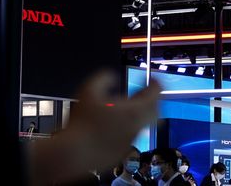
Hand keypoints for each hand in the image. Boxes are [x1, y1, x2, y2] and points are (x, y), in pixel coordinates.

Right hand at [30, 71, 160, 185]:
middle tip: (143, 96)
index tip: (153, 80)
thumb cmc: (81, 122)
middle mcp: (137, 126)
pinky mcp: (121, 152)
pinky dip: (127, 130)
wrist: (73, 153)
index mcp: (134, 110)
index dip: (156, 84)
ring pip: (143, 126)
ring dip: (139, 116)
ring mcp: (130, 141)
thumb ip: (104, 78)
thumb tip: (112, 76)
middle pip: (156, 111)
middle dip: (153, 101)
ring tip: (127, 111)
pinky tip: (114, 128)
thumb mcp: (89, 90)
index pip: (156, 94)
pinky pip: (129, 139)